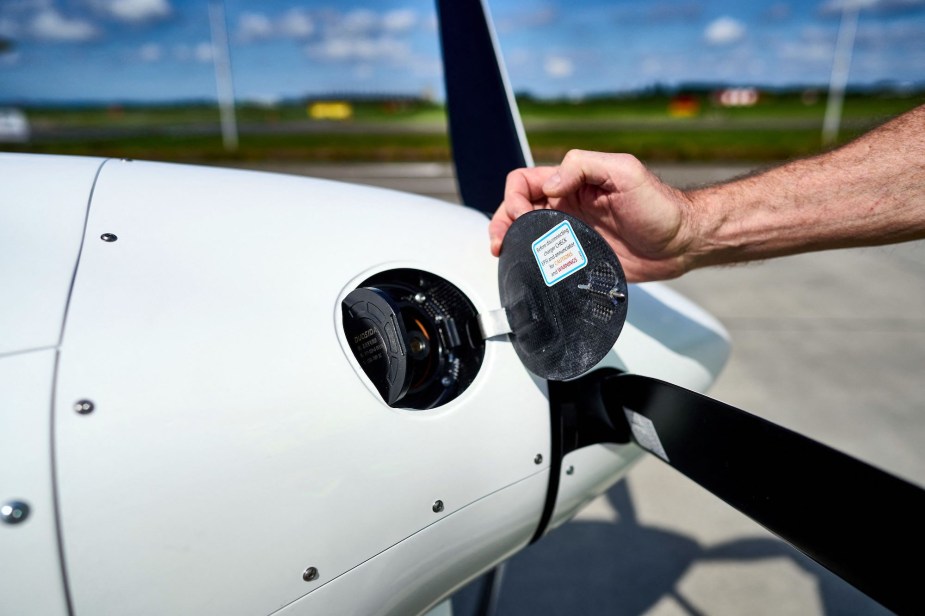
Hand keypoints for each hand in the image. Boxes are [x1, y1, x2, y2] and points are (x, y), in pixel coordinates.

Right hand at [489, 150, 696, 281]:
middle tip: (501, 242)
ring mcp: (571, 233)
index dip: (514, 197)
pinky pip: (547, 260)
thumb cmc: (660, 205)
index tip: (522, 215)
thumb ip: (584, 166)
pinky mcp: (579, 258)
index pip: (524, 182)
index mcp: (572, 182)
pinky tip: (527, 269)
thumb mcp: (624, 172)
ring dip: (511, 242)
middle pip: (517, 209)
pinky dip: (531, 263)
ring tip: (504, 254)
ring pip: (527, 235)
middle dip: (502, 222)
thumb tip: (550, 186)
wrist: (682, 243)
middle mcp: (566, 206)